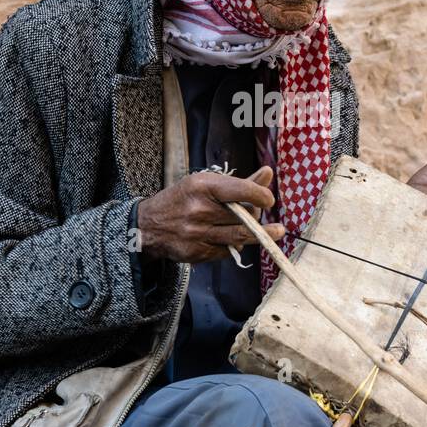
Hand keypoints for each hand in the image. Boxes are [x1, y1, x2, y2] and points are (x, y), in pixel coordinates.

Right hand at [135, 166, 284, 262]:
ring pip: (240, 236)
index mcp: (202, 186)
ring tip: (276, 232)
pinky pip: (227, 250)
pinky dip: (235, 245)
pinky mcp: (197, 252)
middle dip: (255, 214)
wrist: (149, 226)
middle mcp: (199, 210)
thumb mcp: (206, 184)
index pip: (240, 190)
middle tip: (258, 212)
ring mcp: (197, 233)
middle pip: (243, 215)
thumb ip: (240, 183)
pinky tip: (234, 238)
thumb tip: (268, 173)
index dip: (260, 194)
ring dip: (260, 234)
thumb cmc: (183, 200)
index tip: (268, 199)